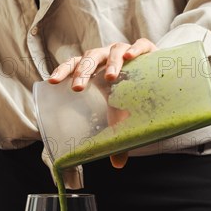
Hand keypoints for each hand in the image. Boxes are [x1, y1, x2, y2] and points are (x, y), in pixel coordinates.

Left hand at [48, 38, 157, 167]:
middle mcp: (106, 56)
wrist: (158, 77)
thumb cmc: (132, 93)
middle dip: (83, 72)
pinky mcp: (146, 49)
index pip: (73, 65)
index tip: (53, 82)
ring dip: (110, 62)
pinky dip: (135, 49)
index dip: (63, 71)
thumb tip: (117, 165)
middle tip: (79, 88)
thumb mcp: (121, 115)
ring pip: (113, 51)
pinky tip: (131, 58)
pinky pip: (139, 45)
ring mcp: (125, 51)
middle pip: (90, 58)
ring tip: (109, 77)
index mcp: (94, 69)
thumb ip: (116, 135)